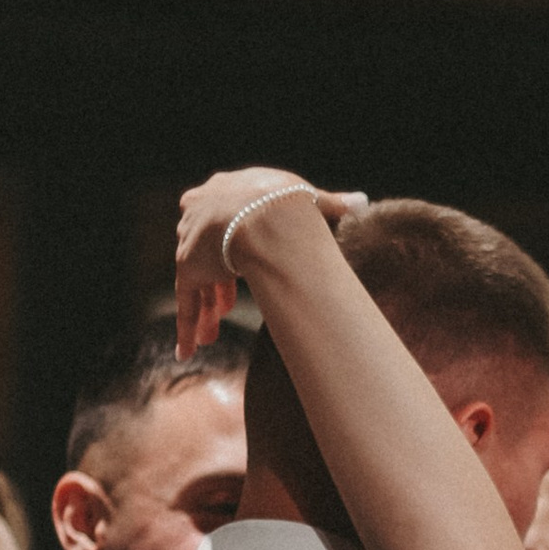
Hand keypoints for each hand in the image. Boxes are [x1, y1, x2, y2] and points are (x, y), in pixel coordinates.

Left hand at [172, 169, 365, 353]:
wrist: (264, 214)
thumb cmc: (290, 202)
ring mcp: (193, 244)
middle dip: (217, 286)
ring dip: (207, 313)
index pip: (225, 226)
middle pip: (208, 256)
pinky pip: (187, 305)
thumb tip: (362, 203)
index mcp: (227, 195)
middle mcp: (202, 217)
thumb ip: (331, 204)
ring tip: (210, 338)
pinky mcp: (188, 268)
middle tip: (224, 310)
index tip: (237, 272)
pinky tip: (186, 354)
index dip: (233, 252)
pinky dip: (186, 329)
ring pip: (199, 285)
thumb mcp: (312, 200)